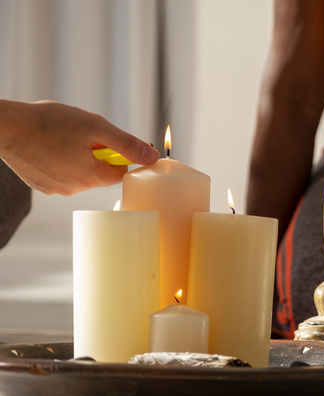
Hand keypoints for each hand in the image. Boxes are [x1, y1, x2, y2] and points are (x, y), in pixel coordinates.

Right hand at [0, 100, 158, 194]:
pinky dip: (59, 161)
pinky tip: (47, 146)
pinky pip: (60, 174)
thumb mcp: (96, 127)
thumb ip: (127, 143)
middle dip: (96, 154)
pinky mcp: (40, 186)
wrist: (5, 127)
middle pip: (100, 173)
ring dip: (77, 157)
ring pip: (80, 173)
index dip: (117, 152)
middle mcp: (76, 189)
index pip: (122, 171)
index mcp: (94, 177)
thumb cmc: (50, 123)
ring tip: (60, 138)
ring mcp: (56, 189)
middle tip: (80, 134)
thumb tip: (152, 157)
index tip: (106, 139)